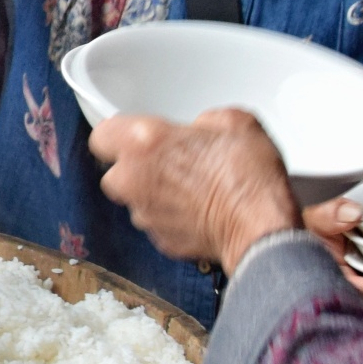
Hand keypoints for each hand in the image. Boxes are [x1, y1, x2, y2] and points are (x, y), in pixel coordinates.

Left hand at [88, 108, 299, 274]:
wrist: (261, 229)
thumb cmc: (247, 176)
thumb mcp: (234, 122)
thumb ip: (204, 121)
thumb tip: (202, 130)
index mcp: (145, 142)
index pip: (101, 135)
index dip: (117, 135)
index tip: (133, 135)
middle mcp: (135, 180)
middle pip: (114, 174)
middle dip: (134, 170)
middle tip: (166, 163)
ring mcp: (146, 215)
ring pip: (136, 202)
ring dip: (154, 196)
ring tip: (190, 189)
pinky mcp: (161, 242)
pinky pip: (157, 225)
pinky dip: (172, 219)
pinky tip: (198, 212)